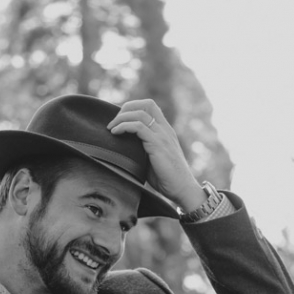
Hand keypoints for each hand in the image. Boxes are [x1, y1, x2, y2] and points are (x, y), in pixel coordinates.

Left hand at [107, 99, 206, 213]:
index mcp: (165, 131)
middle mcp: (165, 129)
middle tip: (113, 122)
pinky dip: (124, 126)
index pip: (150, 107)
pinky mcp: (157, 144)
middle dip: (126, 109)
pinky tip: (115, 133)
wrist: (182, 189)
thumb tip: (123, 148)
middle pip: (145, 104)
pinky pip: (138, 127)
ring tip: (111, 128)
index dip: (133, 108)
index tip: (120, 120)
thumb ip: (143, 149)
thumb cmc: (167, 179)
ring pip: (139, 114)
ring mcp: (162, 136)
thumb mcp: (153, 159)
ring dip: (121, 118)